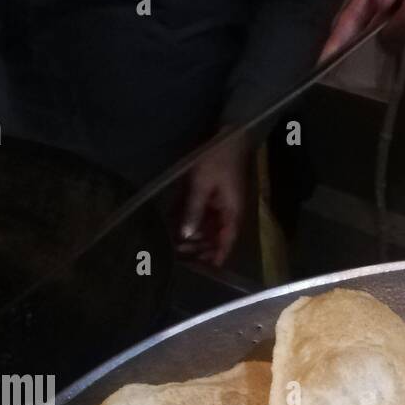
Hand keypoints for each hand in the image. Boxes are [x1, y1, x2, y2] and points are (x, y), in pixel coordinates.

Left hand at [177, 136, 248, 268]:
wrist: (227, 133)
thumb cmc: (218, 158)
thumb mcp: (202, 184)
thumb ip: (193, 210)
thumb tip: (186, 235)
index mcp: (231, 213)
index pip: (225, 242)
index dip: (216, 257)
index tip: (205, 271)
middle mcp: (226, 212)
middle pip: (214, 237)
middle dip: (199, 248)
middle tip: (180, 257)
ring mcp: (217, 202)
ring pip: (205, 226)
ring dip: (191, 235)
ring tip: (173, 244)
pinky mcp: (209, 193)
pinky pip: (198, 211)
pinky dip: (187, 219)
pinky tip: (173, 225)